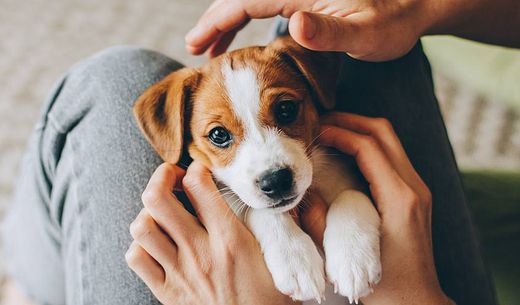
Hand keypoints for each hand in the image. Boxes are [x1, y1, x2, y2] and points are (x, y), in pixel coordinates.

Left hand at [125, 162, 294, 304]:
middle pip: (158, 199)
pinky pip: (137, 258)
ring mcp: (180, 273)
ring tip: (164, 212)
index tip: (201, 170)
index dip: (196, 168)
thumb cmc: (270, 299)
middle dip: (161, 177)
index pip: (199, 185)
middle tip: (173, 178)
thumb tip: (265, 198)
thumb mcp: (275, 258)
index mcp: (231, 239)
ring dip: (149, 212)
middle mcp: (200, 252)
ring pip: (142, 226)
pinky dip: (141, 245)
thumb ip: (268, 225)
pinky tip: (158, 244)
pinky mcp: (167, 292)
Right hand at [185, 0, 429, 60]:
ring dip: (228, 22)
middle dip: (215, 21)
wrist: (415, 5)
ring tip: (210, 48)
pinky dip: (248, 22)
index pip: (247, 1)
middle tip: (194, 49)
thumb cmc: (395, 22)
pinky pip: (266, 6)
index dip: (217, 20)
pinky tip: (245, 42)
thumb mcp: (368, 33)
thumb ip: (331, 32)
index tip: (195, 44)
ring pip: (251, 2)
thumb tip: (294, 24)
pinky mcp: (306, 0)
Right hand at [300, 113, 454, 304]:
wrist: (418, 303)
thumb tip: (302, 192)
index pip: (368, 146)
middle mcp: (414, 187)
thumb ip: (319, 223)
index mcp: (399, 198)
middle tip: (319, 122)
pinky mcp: (413, 195)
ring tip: (328, 132)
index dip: (338, 132)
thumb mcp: (345, 257)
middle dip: (349, 120)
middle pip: (383, 132)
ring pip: (389, 140)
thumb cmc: (386, 286)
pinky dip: (366, 146)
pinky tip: (343, 154)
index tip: (314, 131)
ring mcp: (417, 189)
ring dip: (358, 130)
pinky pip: (390, 156)